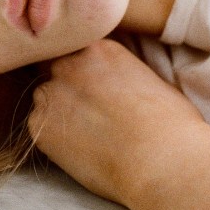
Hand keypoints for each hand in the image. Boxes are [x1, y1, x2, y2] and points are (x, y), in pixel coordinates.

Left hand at [27, 38, 206, 206]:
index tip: (90, 90)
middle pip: (53, 71)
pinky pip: (38, 127)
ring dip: (57, 113)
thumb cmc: (172, 125)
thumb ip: (121, 76)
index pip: (74, 53)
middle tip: (87, 114)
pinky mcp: (38, 125)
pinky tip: (80, 151)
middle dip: (65, 89)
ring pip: (44, 99)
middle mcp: (68, 63)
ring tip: (87, 136)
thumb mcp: (151, 82)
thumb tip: (117, 87)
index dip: (80, 73)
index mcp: (98, 48)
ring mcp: (50, 93)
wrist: (163, 160)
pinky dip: (52, 138)